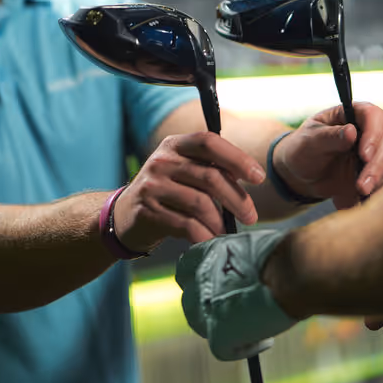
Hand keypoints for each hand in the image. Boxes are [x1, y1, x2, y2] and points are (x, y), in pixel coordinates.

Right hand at [115, 131, 265, 252]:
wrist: (124, 216)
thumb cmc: (167, 192)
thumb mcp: (182, 171)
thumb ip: (210, 168)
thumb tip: (251, 177)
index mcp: (175, 145)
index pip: (209, 142)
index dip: (237, 158)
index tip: (258, 177)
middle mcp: (162, 161)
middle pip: (210, 177)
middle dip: (237, 199)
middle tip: (251, 217)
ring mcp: (152, 186)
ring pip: (200, 203)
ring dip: (220, 222)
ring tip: (226, 232)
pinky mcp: (147, 212)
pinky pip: (186, 225)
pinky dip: (204, 235)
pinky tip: (210, 241)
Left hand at [176, 229, 297, 360]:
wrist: (295, 270)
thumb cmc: (285, 254)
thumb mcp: (250, 248)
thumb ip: (236, 262)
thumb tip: (241, 274)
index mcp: (206, 254)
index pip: (187, 270)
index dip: (202, 281)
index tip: (218, 287)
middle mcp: (200, 280)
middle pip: (191, 301)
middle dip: (210, 308)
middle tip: (235, 311)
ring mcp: (206, 308)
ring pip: (203, 327)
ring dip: (224, 328)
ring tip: (253, 327)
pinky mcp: (219, 333)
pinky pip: (223, 350)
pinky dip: (244, 348)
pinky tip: (265, 341)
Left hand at [276, 102, 382, 206]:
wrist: (301, 173)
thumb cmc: (303, 148)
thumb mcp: (309, 141)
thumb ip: (329, 137)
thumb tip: (351, 132)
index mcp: (352, 114)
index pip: (373, 115)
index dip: (373, 134)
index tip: (364, 155)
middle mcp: (368, 131)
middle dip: (375, 166)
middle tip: (361, 185)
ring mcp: (373, 152)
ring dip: (375, 181)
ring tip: (358, 194)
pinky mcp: (373, 172)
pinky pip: (381, 183)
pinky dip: (370, 193)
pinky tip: (349, 200)